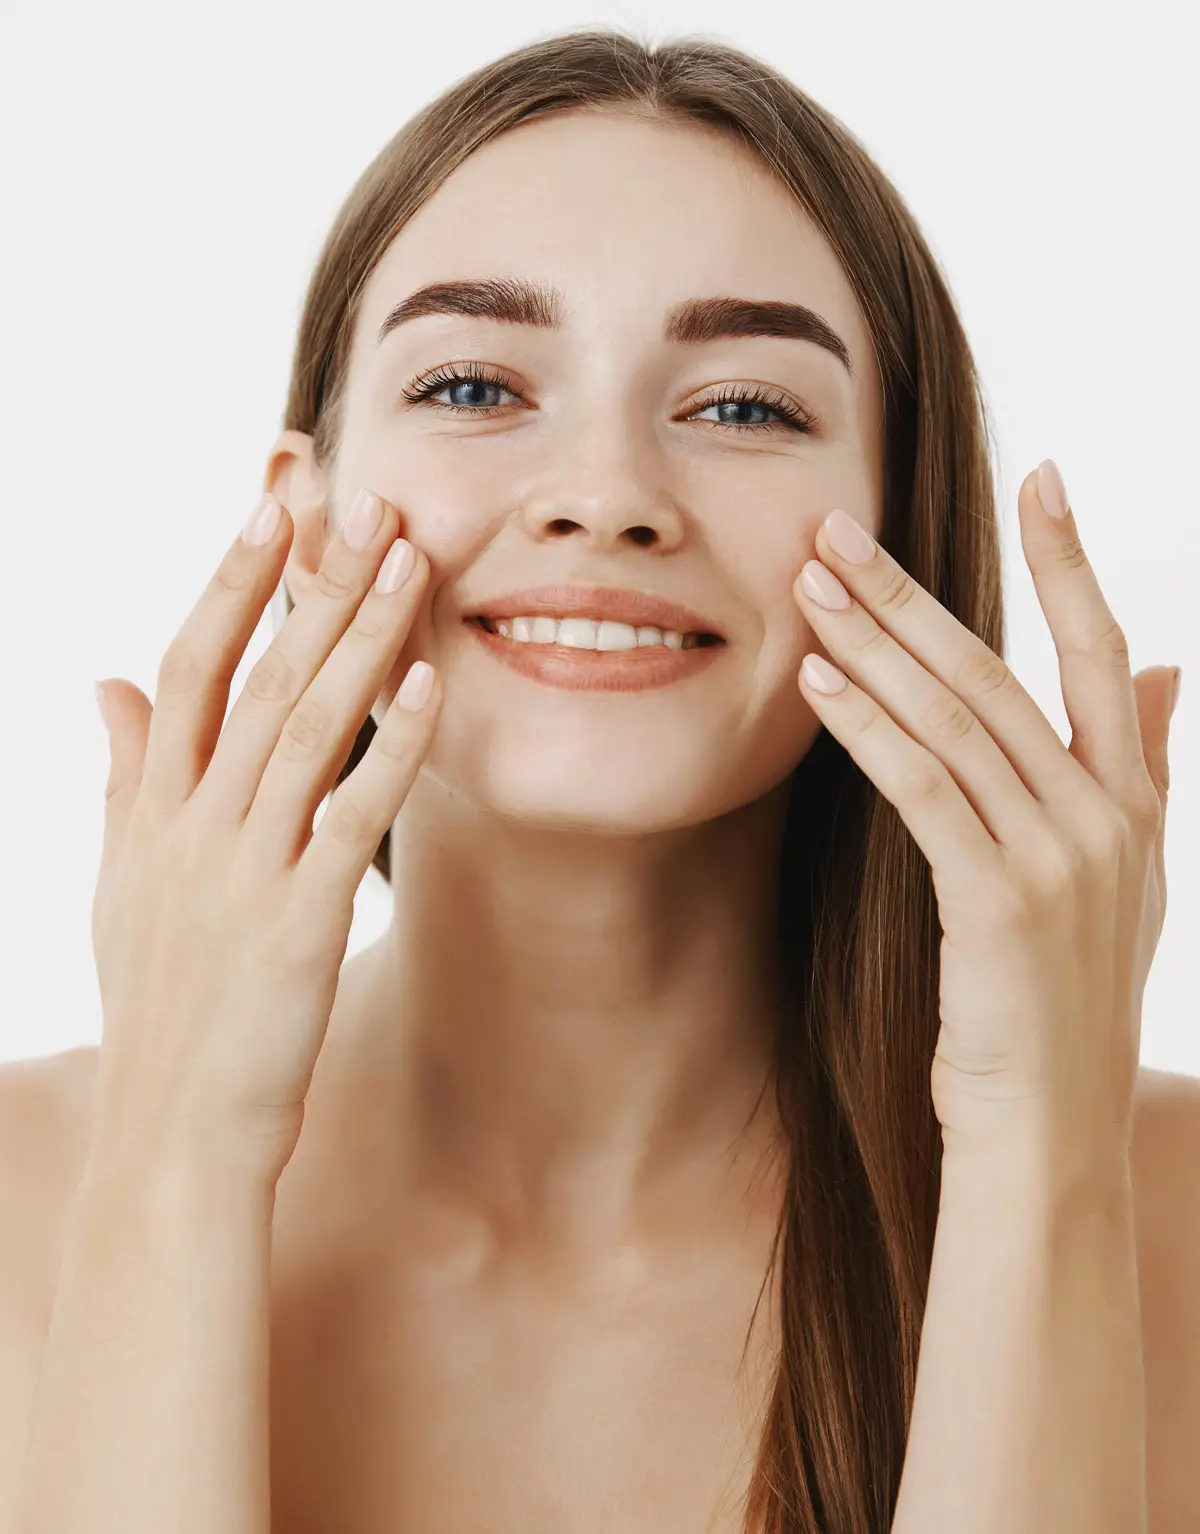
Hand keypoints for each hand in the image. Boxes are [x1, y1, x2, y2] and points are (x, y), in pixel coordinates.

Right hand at [90, 489, 438, 1184]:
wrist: (170, 1134)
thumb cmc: (159, 1003)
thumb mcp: (124, 880)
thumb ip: (123, 774)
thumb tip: (102, 678)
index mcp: (153, 810)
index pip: (189, 666)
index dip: (231, 581)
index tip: (271, 505)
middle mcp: (193, 826)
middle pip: (254, 678)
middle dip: (311, 583)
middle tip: (364, 499)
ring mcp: (244, 871)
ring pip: (305, 729)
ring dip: (360, 639)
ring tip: (409, 561)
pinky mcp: (298, 921)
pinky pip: (352, 818)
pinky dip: (392, 749)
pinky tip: (432, 686)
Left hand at [792, 461, 1178, 1161]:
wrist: (1051, 1140)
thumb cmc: (1059, 1011)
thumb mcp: (1118, 883)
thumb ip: (1136, 766)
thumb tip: (1161, 667)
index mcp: (1136, 804)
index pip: (1102, 651)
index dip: (1074, 560)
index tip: (1046, 475)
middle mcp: (1109, 819)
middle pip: (1001, 672)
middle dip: (914, 595)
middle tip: (840, 526)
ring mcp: (1062, 860)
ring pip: (956, 720)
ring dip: (875, 646)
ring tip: (811, 586)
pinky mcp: (1002, 905)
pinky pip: (925, 791)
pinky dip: (869, 729)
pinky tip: (818, 683)